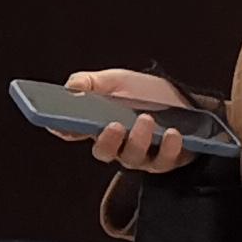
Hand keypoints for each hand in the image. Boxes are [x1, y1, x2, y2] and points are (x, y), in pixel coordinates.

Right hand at [61, 68, 191, 176]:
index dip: (64, 129)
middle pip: (104, 152)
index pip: (73, 132)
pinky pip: (164, 161)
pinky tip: (173, 133)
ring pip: (133, 158)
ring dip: (139, 140)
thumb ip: (91, 82)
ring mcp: (140, 156)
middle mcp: (116, 146)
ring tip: (147, 119)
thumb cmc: (143, 92)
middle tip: (115, 125)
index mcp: (97, 126)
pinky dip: (169, 148)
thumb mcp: (116, 80)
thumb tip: (71, 88)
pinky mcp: (166, 160)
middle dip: (108, 140)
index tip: (60, 124)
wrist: (181, 98)